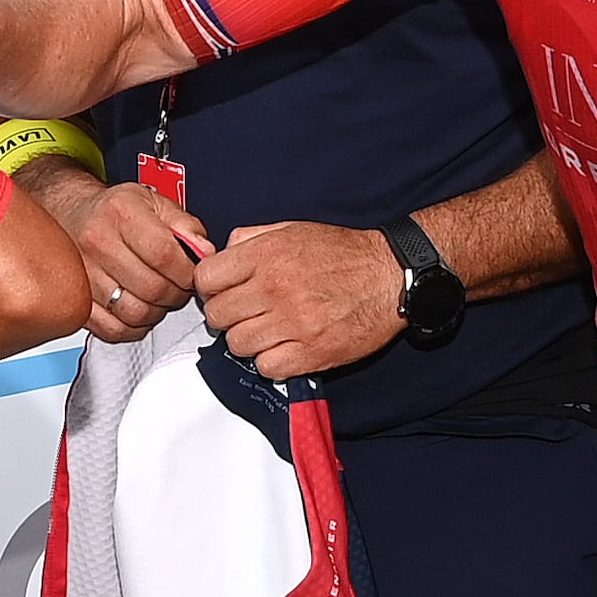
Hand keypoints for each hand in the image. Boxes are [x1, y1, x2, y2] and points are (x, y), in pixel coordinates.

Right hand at [67, 178, 209, 340]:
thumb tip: (205, 252)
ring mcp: (83, 273)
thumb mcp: (154, 202)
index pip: (164, 254)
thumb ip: (185, 225)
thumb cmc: (116, 210)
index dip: (187, 272)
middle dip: (176, 294)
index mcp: (121, 213)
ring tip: (158, 298)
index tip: (193, 274)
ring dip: (156, 312)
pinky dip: (132, 328)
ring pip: (134, 312)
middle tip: (178, 287)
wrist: (72, 213)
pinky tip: (138, 311)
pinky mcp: (77, 298)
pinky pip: (112, 328)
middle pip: (151, 287)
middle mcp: (98, 241)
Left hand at [196, 220, 409, 381]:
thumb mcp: (292, 229)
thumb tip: (223, 252)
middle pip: (217, 316)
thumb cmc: (344, 254)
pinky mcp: (310, 352)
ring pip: (238, 345)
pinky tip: (284, 346)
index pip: (206, 279)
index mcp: (266, 255)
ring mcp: (292, 323)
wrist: (389, 276)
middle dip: (227, 315)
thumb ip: (251, 238)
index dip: (210, 287)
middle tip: (245, 312)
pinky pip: (266, 367)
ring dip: (248, 340)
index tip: (222, 291)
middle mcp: (274, 288)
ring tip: (268, 329)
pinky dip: (271, 361)